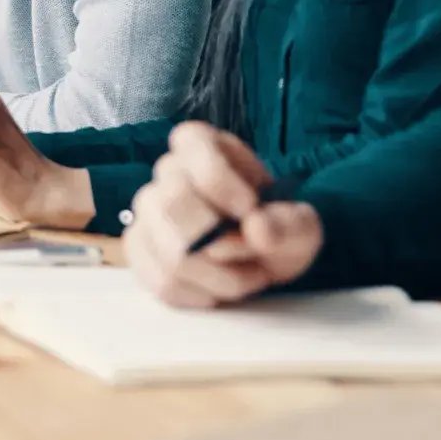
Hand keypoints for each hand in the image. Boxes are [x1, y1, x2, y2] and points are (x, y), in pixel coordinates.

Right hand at [123, 122, 320, 307]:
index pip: (191, 145)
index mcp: (202, 145)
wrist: (263, 255)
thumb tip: (257, 229)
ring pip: (168, 252)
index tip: (249, 209)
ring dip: (219, 277)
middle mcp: (166, 173)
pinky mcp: (139, 248)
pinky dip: (200, 295)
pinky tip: (220, 289)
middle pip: (171, 203)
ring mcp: (147, 212)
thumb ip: (288, 223)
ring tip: (247, 278)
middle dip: (220, 242)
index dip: (218, 181)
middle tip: (254, 254)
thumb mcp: (301, 223)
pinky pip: (161, 281)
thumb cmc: (276, 228)